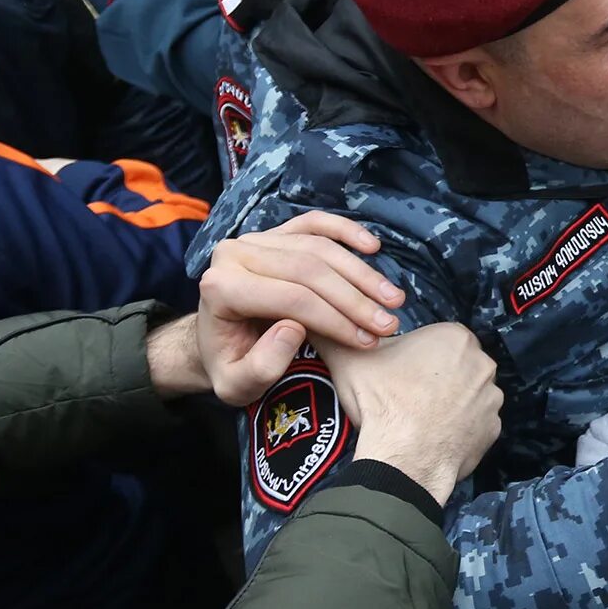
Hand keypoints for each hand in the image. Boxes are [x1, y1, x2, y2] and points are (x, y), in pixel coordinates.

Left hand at [188, 212, 406, 404]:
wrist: (214, 342)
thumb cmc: (229, 365)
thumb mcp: (236, 384)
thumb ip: (261, 365)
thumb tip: (294, 328)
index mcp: (221, 288)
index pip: (290, 297)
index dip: (335, 319)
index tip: (368, 341)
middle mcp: (235, 254)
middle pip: (308, 269)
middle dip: (355, 298)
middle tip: (389, 323)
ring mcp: (256, 239)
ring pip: (319, 247)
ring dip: (362, 273)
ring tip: (394, 299)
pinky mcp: (276, 233)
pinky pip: (314, 223)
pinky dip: (346, 230)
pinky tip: (373, 246)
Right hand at [320, 322, 503, 506]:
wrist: (404, 456)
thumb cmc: (383, 400)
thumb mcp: (348, 359)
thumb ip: (333, 335)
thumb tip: (312, 320)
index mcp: (455, 337)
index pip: (437, 340)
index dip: (415, 357)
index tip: (398, 374)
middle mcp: (483, 363)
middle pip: (456, 366)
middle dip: (436, 379)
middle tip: (407, 397)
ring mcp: (492, 398)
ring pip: (469, 395)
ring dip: (451, 405)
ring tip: (420, 419)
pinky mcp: (494, 429)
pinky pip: (476, 425)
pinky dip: (460, 430)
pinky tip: (436, 437)